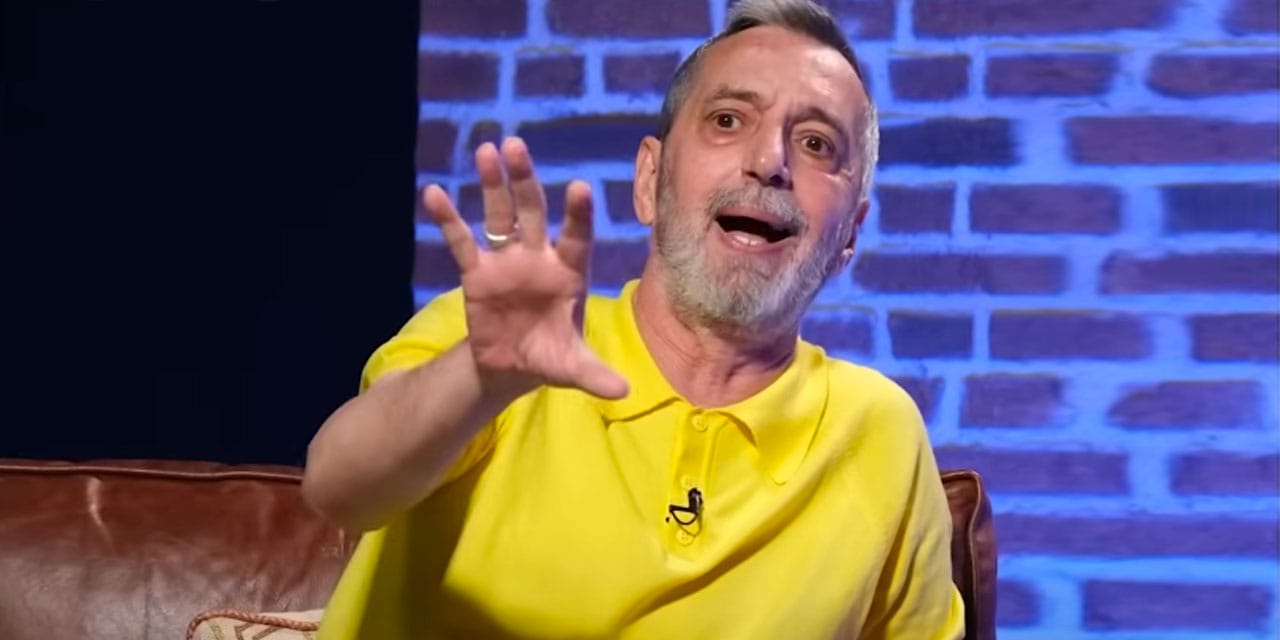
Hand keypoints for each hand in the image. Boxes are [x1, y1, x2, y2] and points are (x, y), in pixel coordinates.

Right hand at [421, 137, 629, 399]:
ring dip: (493, 184)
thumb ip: (595, 375)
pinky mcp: (476, 272)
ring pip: (499, 216)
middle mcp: (538, 258)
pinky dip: (448, 218)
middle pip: (533, 213)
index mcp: (568, 274)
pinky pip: (461, 241)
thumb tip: (624, 393)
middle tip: (516, 146)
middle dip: (525, 181)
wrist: (511, 367)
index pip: (575, 238)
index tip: (579, 187)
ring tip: (487, 151)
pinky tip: (434, 194)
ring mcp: (506, 261)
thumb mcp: (572, 369)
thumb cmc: (550, 358)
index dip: (577, 215)